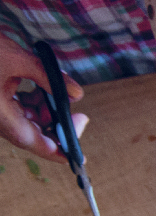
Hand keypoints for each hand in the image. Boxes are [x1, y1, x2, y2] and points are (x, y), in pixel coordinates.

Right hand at [0, 35, 87, 161]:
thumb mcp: (15, 57)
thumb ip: (47, 76)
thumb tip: (77, 94)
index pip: (33, 142)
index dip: (58, 152)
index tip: (78, 158)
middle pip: (33, 134)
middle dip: (58, 127)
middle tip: (80, 117)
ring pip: (27, 122)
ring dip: (46, 113)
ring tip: (60, 96)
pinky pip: (17, 110)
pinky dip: (34, 103)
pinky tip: (42, 90)